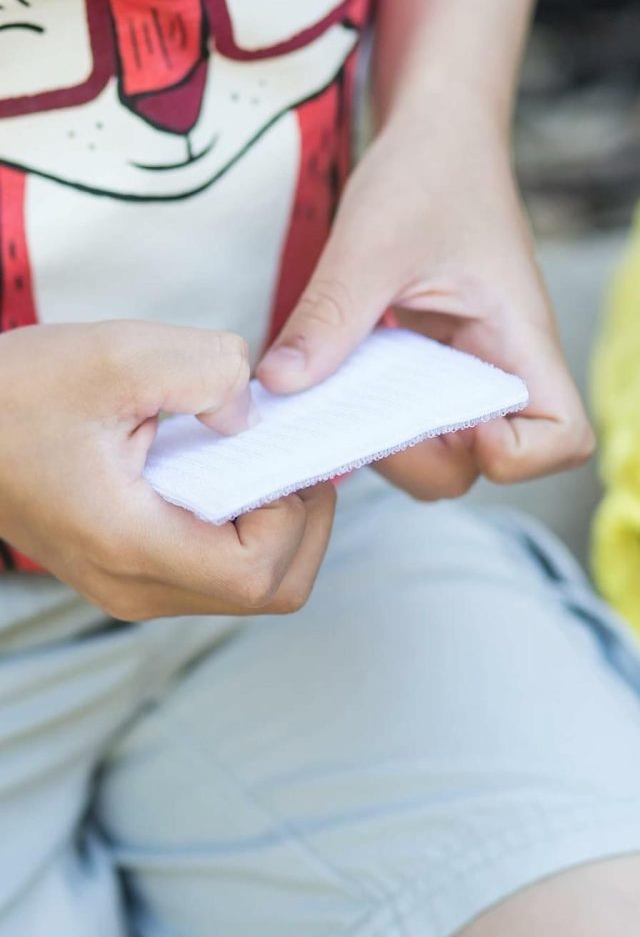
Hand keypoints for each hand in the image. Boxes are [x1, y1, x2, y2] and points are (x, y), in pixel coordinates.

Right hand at [0, 322, 334, 619]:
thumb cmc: (14, 395)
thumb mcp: (118, 354)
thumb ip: (208, 371)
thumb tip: (254, 415)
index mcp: (131, 546)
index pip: (258, 573)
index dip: (293, 514)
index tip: (277, 453)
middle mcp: (137, 587)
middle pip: (270, 591)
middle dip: (303, 522)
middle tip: (288, 457)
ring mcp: (135, 587)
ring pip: (252, 586)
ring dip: (279, 524)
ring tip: (261, 460)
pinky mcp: (135, 571)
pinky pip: (221, 568)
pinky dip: (249, 526)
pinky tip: (232, 473)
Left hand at [257, 97, 593, 499]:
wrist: (438, 129)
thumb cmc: (429, 170)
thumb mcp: (372, 242)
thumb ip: (330, 316)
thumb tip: (278, 386)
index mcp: (521, 337)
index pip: (566, 436)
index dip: (517, 453)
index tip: (455, 420)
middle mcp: (506, 363)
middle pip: (494, 463)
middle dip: (427, 460)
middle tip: (367, 415)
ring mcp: (474, 365)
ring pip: (450, 448)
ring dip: (397, 443)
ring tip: (345, 398)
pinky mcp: (442, 360)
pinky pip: (419, 414)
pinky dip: (380, 415)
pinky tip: (340, 381)